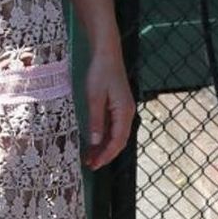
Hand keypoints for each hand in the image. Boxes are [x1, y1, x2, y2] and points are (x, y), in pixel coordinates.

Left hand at [83, 52, 136, 169]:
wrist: (106, 53)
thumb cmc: (100, 71)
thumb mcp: (94, 96)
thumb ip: (95, 120)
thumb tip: (95, 142)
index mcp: (124, 112)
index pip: (117, 141)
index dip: (106, 155)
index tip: (95, 164)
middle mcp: (127, 113)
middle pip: (119, 141)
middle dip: (106, 155)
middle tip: (91, 165)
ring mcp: (123, 110)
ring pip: (116, 135)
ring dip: (104, 147)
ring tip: (90, 157)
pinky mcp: (118, 106)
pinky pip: (113, 127)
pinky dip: (104, 137)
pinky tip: (94, 142)